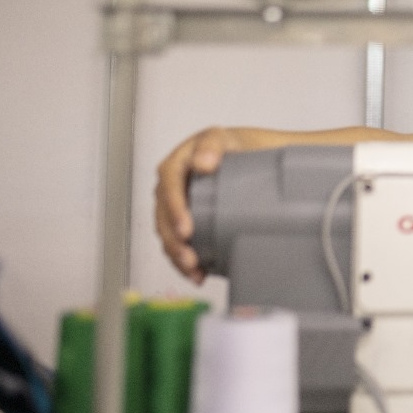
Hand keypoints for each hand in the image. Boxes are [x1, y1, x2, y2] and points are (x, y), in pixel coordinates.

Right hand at [154, 127, 246, 283]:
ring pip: (168, 234)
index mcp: (176, 165)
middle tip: (190, 258)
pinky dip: (185, 262)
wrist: (248, 157)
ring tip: (194, 271)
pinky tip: (198, 275)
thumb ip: (212, 145)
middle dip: (174, 241)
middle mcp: (171, 188)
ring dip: (177, 256)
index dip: (175, 209)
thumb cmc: (233, 146)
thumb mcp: (222, 138)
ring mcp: (177, 207)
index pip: (169, 187)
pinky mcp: (186, 222)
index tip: (187, 229)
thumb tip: (203, 162)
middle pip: (164, 217)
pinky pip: (179, 243)